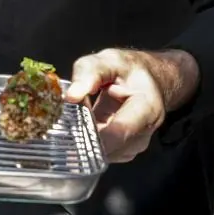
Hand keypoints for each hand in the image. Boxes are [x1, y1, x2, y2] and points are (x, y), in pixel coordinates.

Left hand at [65, 48, 198, 162]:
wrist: (147, 81)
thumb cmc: (128, 69)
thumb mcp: (108, 60)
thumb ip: (89, 73)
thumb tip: (71, 96)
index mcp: (147, 109)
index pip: (120, 131)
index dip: (94, 137)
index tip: (70, 135)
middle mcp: (144, 133)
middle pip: (109, 148)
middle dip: (84, 139)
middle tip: (65, 124)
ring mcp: (134, 146)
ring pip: (102, 154)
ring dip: (85, 141)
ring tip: (78, 119)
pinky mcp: (123, 152)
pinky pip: (101, 154)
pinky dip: (88, 143)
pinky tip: (84, 126)